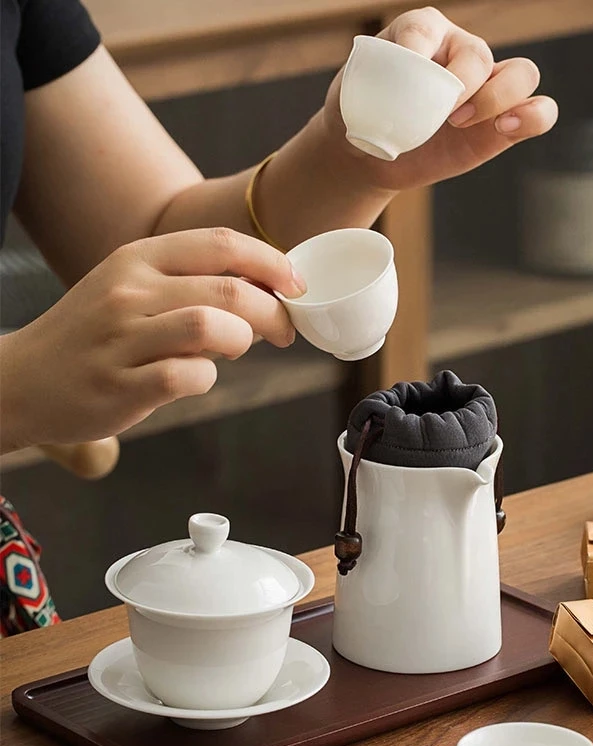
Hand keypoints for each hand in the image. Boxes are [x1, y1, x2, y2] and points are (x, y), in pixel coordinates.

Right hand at [0, 229, 303, 450]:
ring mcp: (122, 337)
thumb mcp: (132, 289)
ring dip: (240, 342)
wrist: (22, 380)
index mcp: (138, 259)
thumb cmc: (95, 335)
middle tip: (284, 332)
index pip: (222, 243)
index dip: (272, 262)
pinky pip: (187, 376)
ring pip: (212, 327)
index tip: (296, 285)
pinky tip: (194, 379)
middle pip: (230, 289)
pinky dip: (206, 379)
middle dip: (274, 313)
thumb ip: (191, 283)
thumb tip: (265, 288)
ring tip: (234, 350)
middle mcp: (130, 291)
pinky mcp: (120, 384)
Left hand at [321, 6, 557, 191]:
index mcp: (421, 34)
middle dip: (462, 85)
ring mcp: (486, 88)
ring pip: (523, 74)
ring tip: (464, 124)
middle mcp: (460, 54)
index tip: (402, 79)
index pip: (426, 29)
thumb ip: (381, 85)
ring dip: (498, 97)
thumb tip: (411, 90)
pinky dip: (534, 117)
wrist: (370, 155)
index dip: (417, 52)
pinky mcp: (500, 125)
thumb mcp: (356, 95)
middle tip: (439, 116)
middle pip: (480, 54)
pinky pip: (541, 111)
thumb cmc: (364, 117)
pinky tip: (506, 129)